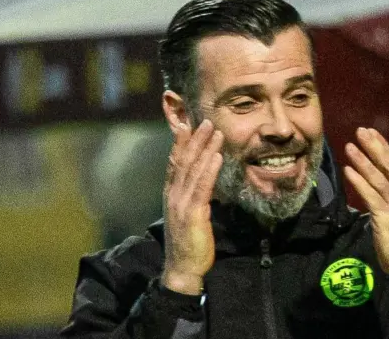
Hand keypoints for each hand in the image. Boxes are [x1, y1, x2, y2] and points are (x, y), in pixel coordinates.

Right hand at [161, 119, 223, 294]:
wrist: (183, 268)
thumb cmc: (189, 243)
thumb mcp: (189, 215)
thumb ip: (194, 197)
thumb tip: (205, 183)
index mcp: (171, 194)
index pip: (175, 163)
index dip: (181, 143)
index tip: (188, 124)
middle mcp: (173, 195)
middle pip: (184, 161)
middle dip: (195, 139)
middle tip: (206, 120)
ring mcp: (181, 203)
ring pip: (193, 170)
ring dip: (205, 148)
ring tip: (215, 131)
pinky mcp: (192, 214)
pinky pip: (202, 187)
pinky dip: (210, 169)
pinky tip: (217, 156)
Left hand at [344, 127, 388, 275]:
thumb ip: (386, 195)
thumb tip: (370, 180)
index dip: (382, 146)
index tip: (370, 132)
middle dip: (374, 146)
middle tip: (361, 130)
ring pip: (378, 178)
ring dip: (363, 161)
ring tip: (350, 146)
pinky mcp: (386, 217)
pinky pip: (371, 196)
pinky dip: (359, 182)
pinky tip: (348, 171)